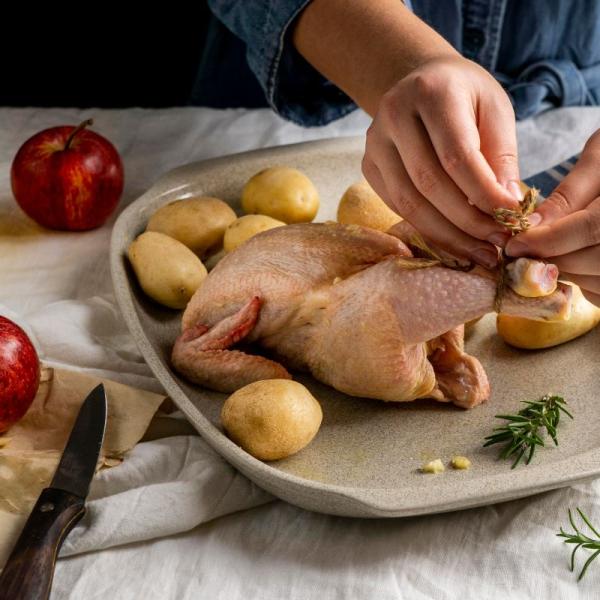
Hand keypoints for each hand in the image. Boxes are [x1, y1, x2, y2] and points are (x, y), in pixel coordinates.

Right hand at [362, 56, 521, 268]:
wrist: (419, 80)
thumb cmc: (464, 96)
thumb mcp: (495, 110)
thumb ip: (501, 156)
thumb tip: (507, 206)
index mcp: (432, 93)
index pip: (456, 154)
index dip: (484, 193)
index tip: (512, 218)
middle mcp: (394, 115)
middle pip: (429, 183)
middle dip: (466, 222)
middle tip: (497, 244)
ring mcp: (375, 143)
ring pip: (408, 202)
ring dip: (446, 234)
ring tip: (478, 251)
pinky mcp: (368, 166)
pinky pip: (397, 206)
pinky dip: (427, 227)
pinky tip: (454, 238)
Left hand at [505, 129, 599, 305]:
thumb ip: (569, 194)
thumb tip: (530, 226)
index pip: (590, 228)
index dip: (547, 240)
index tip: (514, 244)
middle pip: (593, 260)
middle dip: (551, 258)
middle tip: (524, 253)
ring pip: (598, 283)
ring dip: (567, 273)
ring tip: (552, 253)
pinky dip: (584, 283)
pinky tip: (578, 261)